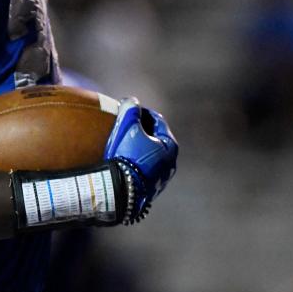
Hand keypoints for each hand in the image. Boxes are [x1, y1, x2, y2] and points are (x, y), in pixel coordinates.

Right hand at [104, 97, 177, 222]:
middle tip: (125, 125)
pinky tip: (123, 161)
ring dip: (139, 147)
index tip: (129, 109)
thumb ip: (131, 110)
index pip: (158, 121)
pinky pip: (144, 169)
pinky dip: (136, 162)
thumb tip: (132, 101)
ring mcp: (161, 178)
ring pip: (150, 155)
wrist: (122, 189)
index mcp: (170, 146)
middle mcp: (170, 163)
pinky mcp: (150, 189)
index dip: (142, 112)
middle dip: (141, 130)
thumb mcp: (128, 127)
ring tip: (123, 143)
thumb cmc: (127, 155)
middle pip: (155, 138)